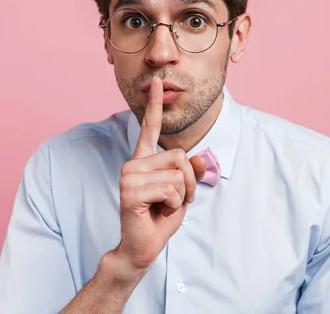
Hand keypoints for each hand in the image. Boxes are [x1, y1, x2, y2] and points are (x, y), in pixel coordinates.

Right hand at [112, 76, 206, 275]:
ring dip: (182, 195)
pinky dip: (174, 204)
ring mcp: (129, 176)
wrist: (142, 246)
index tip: (156, 83)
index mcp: (143, 160)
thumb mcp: (183, 193)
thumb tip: (201, 157)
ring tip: (164, 206)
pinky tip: (158, 211)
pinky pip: (171, 189)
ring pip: (177, 173)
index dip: (154, 105)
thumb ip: (190, 173)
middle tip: (175, 200)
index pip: (149, 128)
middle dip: (188, 182)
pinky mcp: (130, 191)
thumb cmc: (160, 218)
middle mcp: (133, 164)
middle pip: (179, 155)